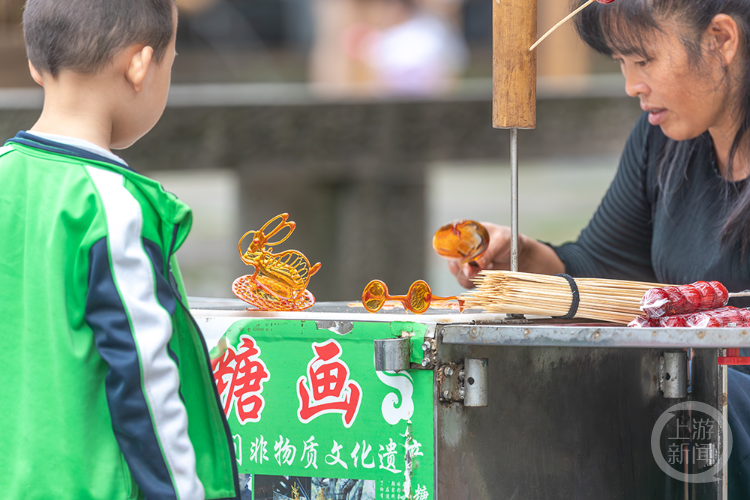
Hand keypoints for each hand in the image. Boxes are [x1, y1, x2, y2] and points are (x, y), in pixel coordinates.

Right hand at [447, 222, 565, 287]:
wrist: (520, 256)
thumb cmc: (510, 241)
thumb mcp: (501, 240)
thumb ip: (489, 251)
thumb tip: (479, 263)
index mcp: (467, 233)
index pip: (451, 241)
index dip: (452, 251)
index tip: (459, 259)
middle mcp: (463, 248)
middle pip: (451, 259)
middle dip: (460, 267)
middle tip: (470, 271)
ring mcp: (467, 263)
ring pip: (458, 273)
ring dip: (467, 276)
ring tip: (482, 272)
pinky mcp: (472, 275)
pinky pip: (466, 282)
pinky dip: (473, 283)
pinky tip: (485, 278)